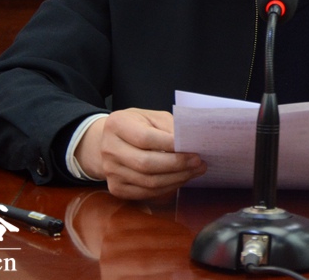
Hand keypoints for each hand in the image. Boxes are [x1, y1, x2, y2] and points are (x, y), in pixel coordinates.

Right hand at [75, 108, 206, 199]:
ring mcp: (111, 171)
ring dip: (176, 178)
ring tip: (195, 170)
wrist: (112, 141)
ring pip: (148, 182)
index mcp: (117, 124)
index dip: (169, 145)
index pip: (145, 138)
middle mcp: (109, 149)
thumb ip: (169, 128)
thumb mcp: (152, 117)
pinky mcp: (116, 188)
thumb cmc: (138, 125)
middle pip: (146, 163)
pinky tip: (181, 178)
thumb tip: (191, 143)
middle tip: (198, 161)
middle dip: (177, 164)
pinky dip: (168, 187)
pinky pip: (146, 193)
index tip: (192, 147)